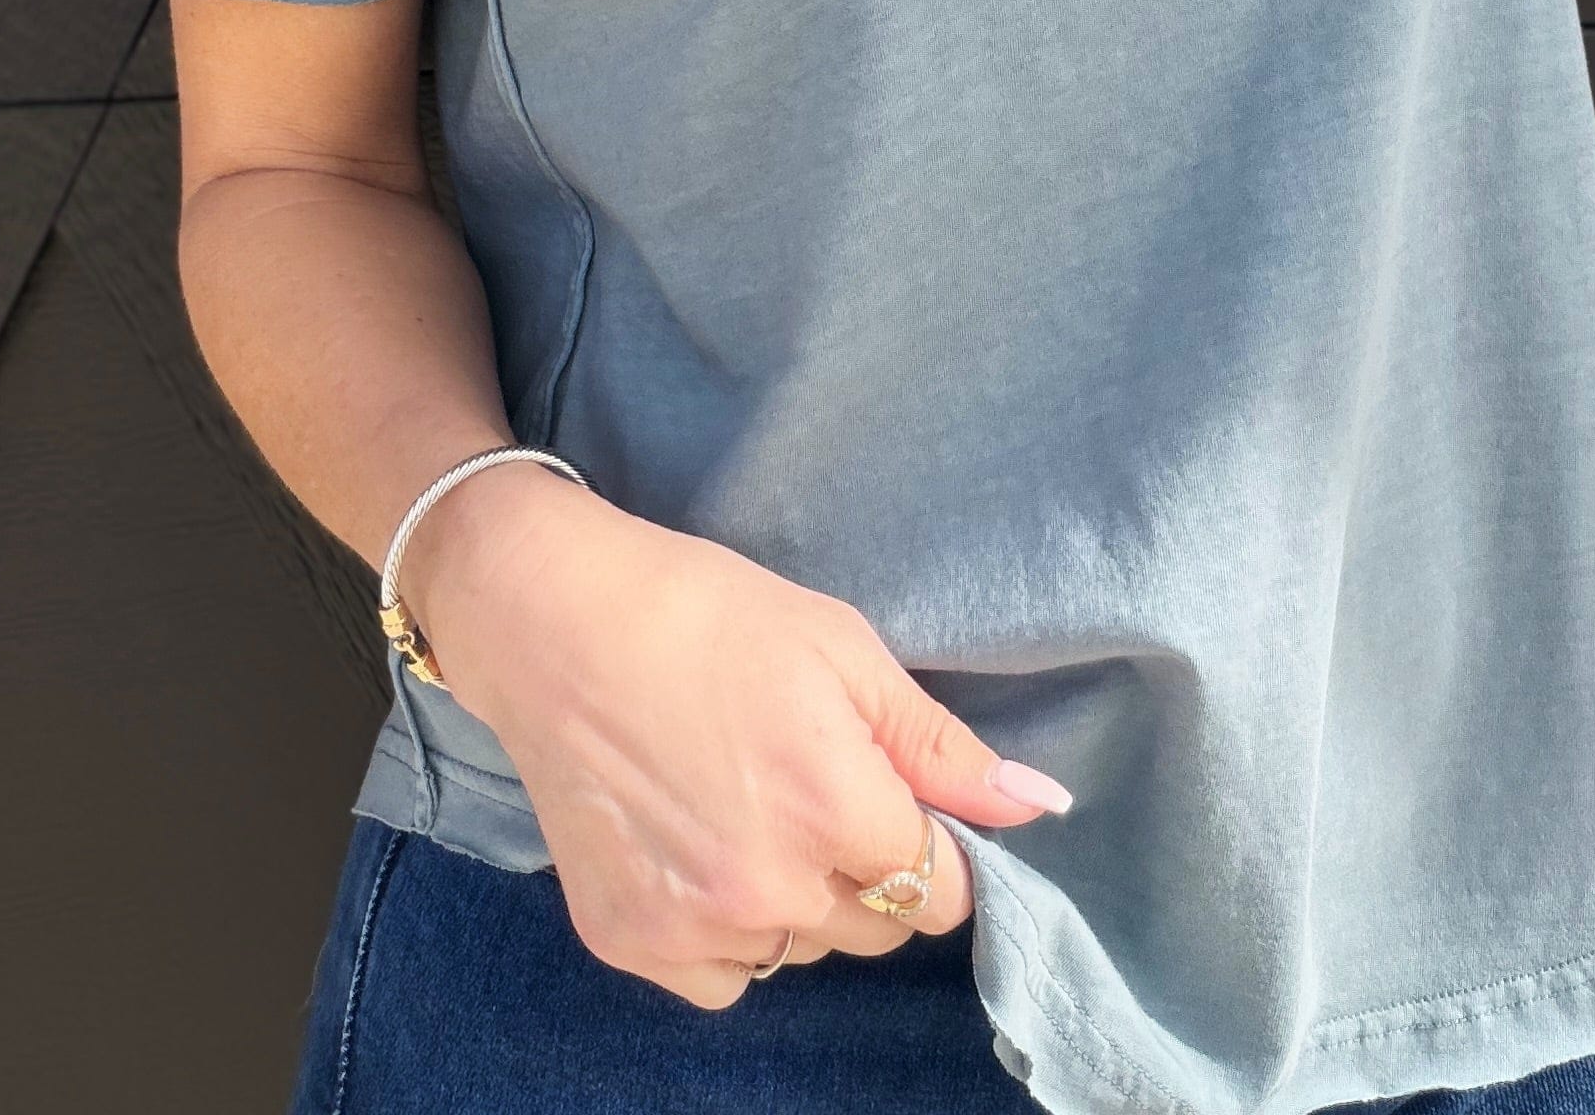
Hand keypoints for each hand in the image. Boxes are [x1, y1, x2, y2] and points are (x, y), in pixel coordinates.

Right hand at [401, 464, 1070, 1008]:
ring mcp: (694, 927)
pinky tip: (702, 851)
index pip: (938, 891)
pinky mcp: (630, 944)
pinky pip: (726, 978)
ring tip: (749, 805)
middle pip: (876, 929)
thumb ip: (942, 746)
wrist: (554, 622)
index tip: (894, 799)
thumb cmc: (708, 614)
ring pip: (801, 953)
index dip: (927, 843)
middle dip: (867, 869)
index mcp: (834, 808)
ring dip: (800, 901)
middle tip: (814, 786)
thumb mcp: (843, 650)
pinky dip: (728, 933)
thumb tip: (1040, 806)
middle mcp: (769, 888)